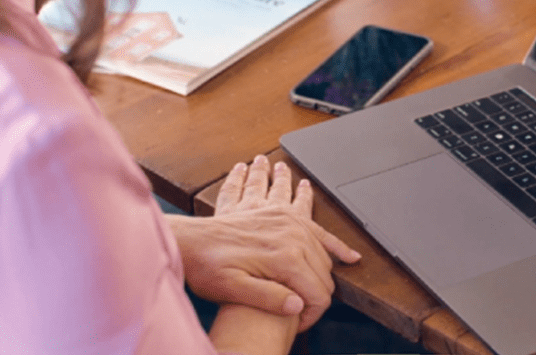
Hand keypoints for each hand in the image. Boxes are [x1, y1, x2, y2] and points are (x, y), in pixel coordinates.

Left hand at [170, 155, 360, 331]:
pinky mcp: (278, 213)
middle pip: (323, 269)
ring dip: (334, 253)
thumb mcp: (233, 290)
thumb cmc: (207, 267)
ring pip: (321, 242)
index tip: (300, 322)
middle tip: (306, 308)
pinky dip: (318, 220)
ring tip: (347, 259)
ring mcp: (287, 221)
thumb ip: (267, 298)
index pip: (317, 293)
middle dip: (319, 291)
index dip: (313, 313)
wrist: (189, 240)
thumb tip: (297, 306)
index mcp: (284, 257)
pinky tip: (322, 214)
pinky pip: (308, 217)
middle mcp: (291, 235)